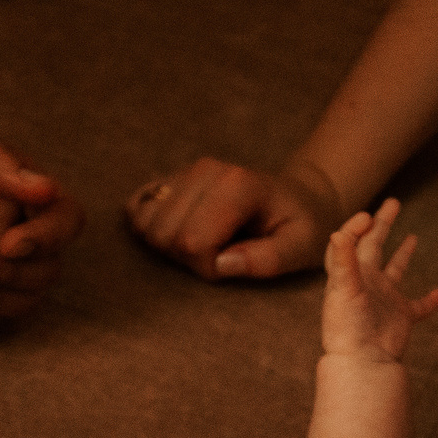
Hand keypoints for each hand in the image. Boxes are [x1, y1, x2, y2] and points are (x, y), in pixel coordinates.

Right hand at [126, 155, 345, 279]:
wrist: (298, 197)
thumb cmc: (301, 226)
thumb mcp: (301, 248)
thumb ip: (268, 259)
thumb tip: (222, 263)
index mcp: (237, 185)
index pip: (192, 241)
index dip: (208, 267)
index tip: (234, 263)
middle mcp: (206, 170)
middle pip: (164, 234)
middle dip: (187, 259)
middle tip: (220, 255)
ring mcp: (185, 171)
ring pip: (145, 224)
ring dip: (168, 246)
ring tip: (204, 244)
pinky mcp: (170, 178)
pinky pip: (136, 208)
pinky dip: (149, 227)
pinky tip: (179, 231)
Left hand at [322, 199, 437, 362]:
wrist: (363, 362)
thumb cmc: (347, 329)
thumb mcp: (344, 290)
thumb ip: (343, 261)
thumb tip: (338, 232)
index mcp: (350, 275)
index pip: (350, 242)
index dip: (357, 226)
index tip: (370, 216)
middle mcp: (367, 284)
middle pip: (374, 247)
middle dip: (382, 224)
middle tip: (394, 202)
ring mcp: (385, 300)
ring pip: (395, 271)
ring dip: (403, 254)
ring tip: (413, 237)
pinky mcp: (401, 318)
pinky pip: (419, 307)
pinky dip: (430, 300)